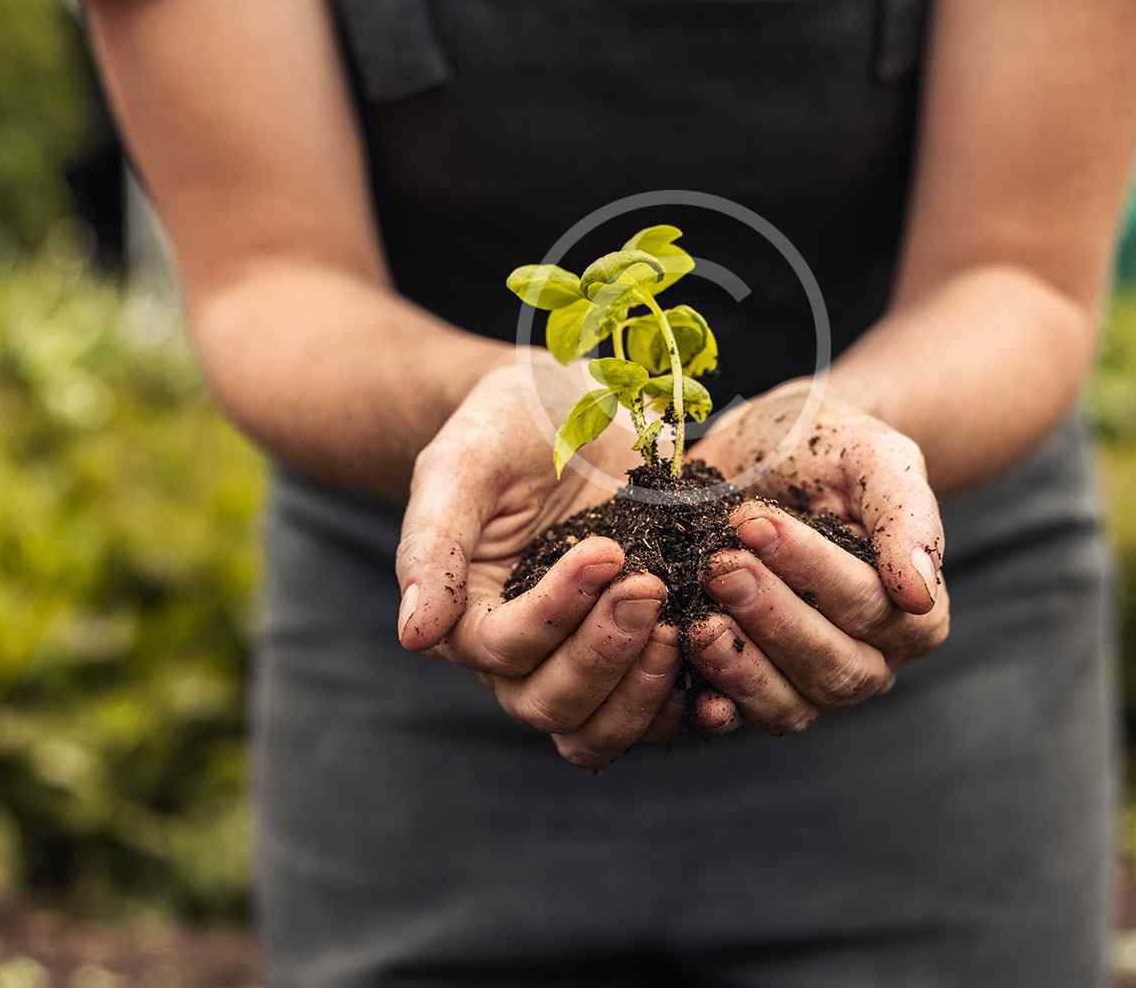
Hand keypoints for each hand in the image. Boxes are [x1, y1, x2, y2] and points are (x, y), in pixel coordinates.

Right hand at [393, 351, 694, 766]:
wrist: (572, 405)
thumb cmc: (506, 426)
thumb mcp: (462, 464)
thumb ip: (433, 544)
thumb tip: (415, 637)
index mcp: (469, 616)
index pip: (504, 649)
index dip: (555, 613)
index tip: (605, 549)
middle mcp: (524, 656)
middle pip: (552, 705)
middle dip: (603, 654)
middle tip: (648, 586)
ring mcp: (586, 660)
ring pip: (601, 729)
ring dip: (644, 691)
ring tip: (683, 625)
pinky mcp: (644, 652)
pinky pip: (663, 710)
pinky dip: (692, 698)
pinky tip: (721, 653)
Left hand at [680, 381, 948, 734]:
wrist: (767, 449)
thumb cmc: (830, 448)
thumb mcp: (875, 457)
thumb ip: (906, 516)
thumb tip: (918, 593)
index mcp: (914, 611)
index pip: (871, 605)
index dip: (812, 569)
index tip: (756, 523)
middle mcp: (870, 658)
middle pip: (834, 665)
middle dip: (771, 616)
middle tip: (720, 565)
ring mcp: (811, 682)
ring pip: (789, 703)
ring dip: (740, 665)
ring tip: (695, 620)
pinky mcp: (754, 690)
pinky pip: (740, 716)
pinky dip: (712, 704)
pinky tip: (685, 679)